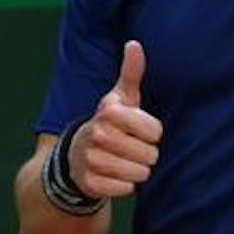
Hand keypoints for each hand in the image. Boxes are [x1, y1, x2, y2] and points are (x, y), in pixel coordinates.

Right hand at [69, 40, 163, 197]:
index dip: (152, 133)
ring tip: (126, 162)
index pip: (155, 131)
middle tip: (133, 149)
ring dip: (138, 171)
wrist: (77, 155)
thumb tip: (134, 44)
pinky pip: (125, 189)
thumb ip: (131, 73)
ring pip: (139, 173)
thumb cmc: (110, 123)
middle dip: (146, 154)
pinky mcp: (90, 182)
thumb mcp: (121, 98)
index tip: (141, 131)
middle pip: (150, 154)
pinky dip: (125, 186)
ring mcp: (91, 159)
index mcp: (109, 111)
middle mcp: (98, 133)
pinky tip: (116, 176)